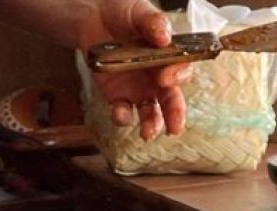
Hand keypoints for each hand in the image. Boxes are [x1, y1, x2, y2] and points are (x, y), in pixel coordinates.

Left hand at [78, 0, 189, 140]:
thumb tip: (164, 37)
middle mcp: (157, 78)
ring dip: (152, 124)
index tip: (166, 76)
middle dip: (175, 115)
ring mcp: (138, 89)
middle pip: (171, 101)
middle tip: (175, 127)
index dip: (178, 76)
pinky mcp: (117, 96)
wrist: (94, 17)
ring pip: (151, 113)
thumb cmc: (124, 13)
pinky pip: (123, 112)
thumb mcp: (140, 11)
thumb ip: (153, 22)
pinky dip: (123, 116)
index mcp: (169, 57)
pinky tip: (121, 113)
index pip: (182, 71)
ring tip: (148, 133)